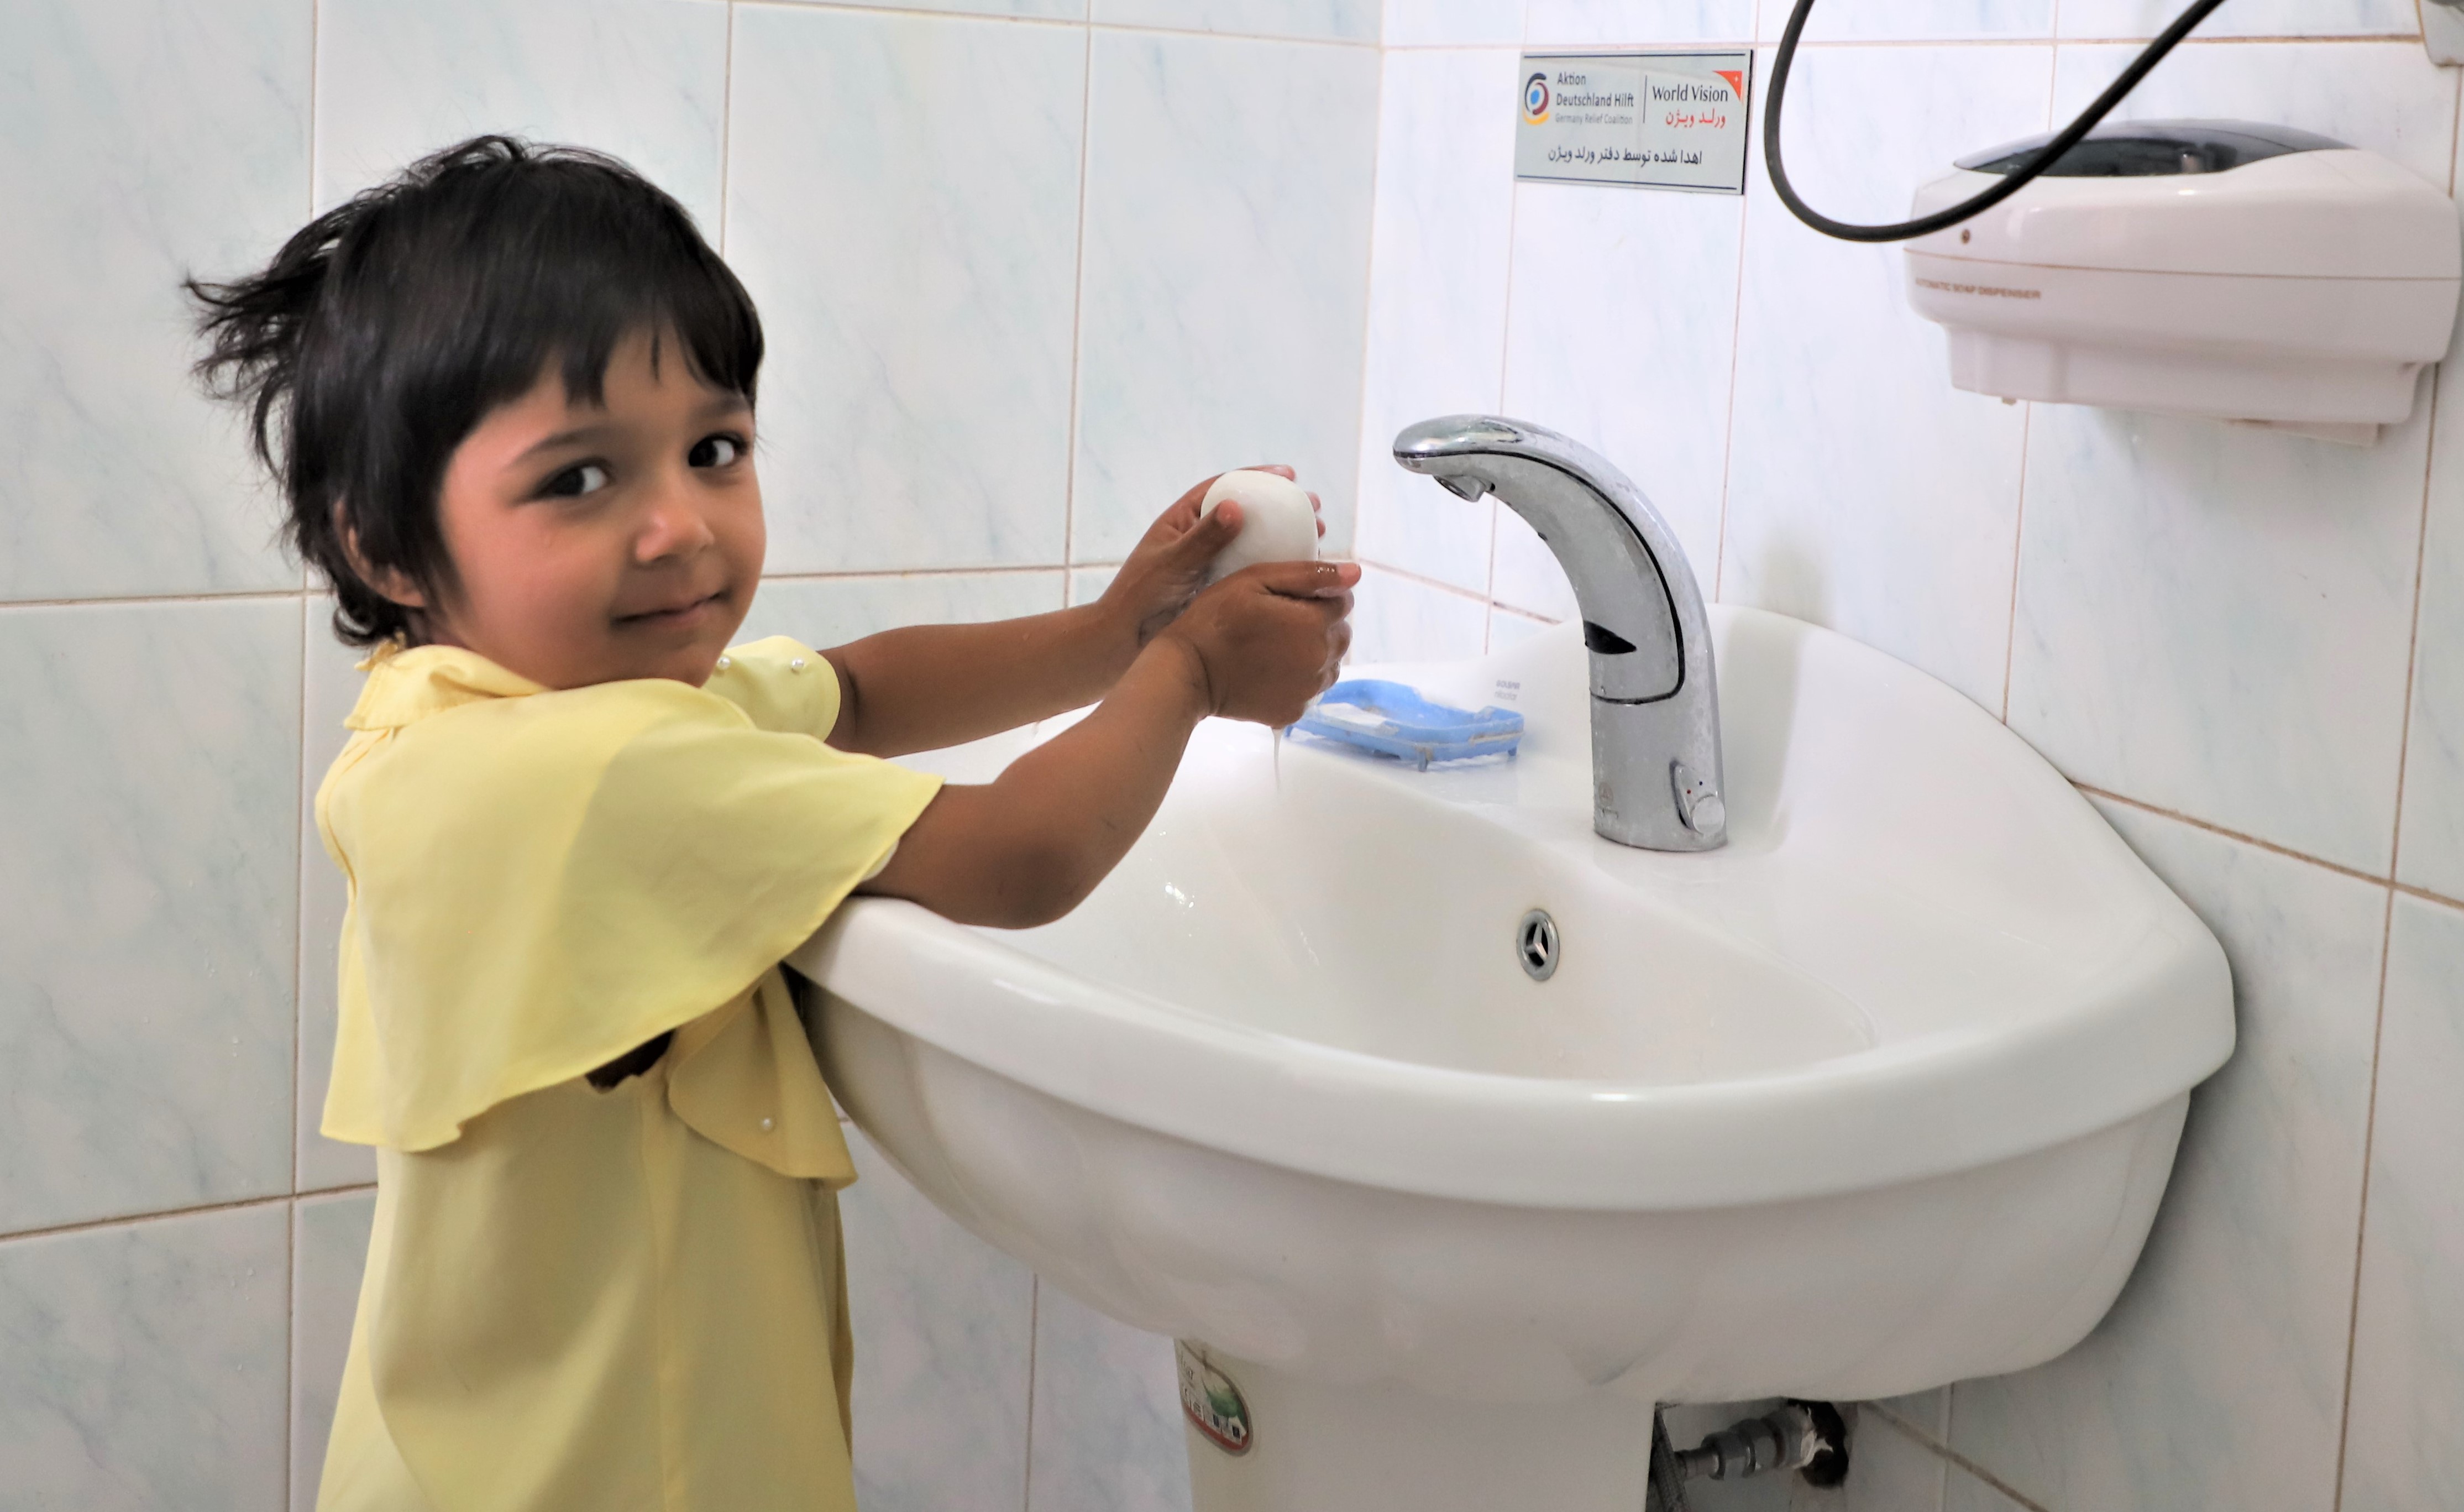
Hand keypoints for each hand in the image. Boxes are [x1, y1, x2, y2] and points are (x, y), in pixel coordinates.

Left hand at [1100, 465, 1326, 647]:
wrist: (1123, 645)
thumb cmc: (1139, 600)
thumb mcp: (1171, 565)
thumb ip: (1202, 539)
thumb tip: (1235, 506)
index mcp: (1182, 522)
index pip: (1222, 487)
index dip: (1256, 477)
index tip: (1288, 475)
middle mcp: (1199, 540)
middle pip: (1247, 513)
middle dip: (1282, 507)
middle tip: (1313, 508)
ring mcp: (1211, 565)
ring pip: (1255, 544)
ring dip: (1286, 538)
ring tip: (1318, 537)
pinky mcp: (1218, 590)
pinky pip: (1253, 573)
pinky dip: (1278, 569)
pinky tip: (1302, 573)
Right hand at [1158, 559, 1356, 726]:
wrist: (1187, 672)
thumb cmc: (1216, 618)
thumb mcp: (1256, 579)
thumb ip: (1309, 574)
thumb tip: (1355, 572)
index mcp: (1314, 624)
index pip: (1343, 602)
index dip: (1319, 595)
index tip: (1288, 597)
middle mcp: (1320, 660)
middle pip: (1340, 634)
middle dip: (1319, 624)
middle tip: (1280, 621)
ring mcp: (1308, 691)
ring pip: (1329, 663)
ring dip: (1312, 652)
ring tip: (1275, 646)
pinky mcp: (1293, 712)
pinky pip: (1310, 690)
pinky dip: (1298, 679)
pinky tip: (1269, 670)